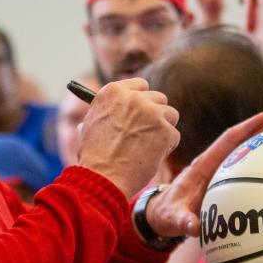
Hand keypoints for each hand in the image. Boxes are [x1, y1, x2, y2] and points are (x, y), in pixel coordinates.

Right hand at [77, 78, 179, 198]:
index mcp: (113, 91)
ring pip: (170, 114)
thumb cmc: (93, 156)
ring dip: (163, 129)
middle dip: (155, 114)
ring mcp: (151, 113)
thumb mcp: (89, 126)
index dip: (142, 99)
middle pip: (158, 98)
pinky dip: (166, 146)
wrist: (103, 177)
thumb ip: (104, 112)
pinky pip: (174, 135)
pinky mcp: (165, 130)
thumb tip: (109, 111)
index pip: (140, 85)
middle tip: (147, 132)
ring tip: (148, 146)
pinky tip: (151, 156)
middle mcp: (133, 97)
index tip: (142, 110)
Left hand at [146, 109, 262, 237]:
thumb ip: (183, 221)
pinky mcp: (228, 181)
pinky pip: (251, 168)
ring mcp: (223, 171)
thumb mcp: (173, 218)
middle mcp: (215, 164)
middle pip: (245, 140)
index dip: (246, 128)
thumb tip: (194, 227)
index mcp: (203, 166)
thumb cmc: (167, 214)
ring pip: (251, 151)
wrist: (162, 216)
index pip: (227, 141)